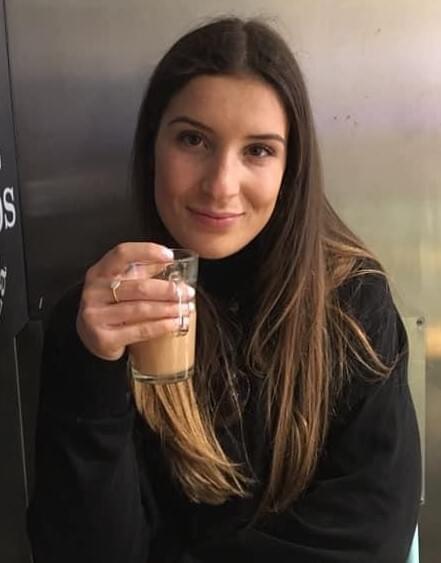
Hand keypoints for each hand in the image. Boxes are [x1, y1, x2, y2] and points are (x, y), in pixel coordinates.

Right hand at [76, 242, 194, 360]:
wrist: (90, 337)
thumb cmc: (111, 305)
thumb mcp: (120, 283)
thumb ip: (140, 271)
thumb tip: (167, 260)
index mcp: (99, 272)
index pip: (122, 253)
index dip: (147, 251)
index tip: (169, 256)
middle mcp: (94, 292)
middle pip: (138, 287)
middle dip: (168, 290)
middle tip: (187, 292)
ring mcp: (96, 316)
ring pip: (141, 309)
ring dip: (169, 309)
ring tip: (186, 308)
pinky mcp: (103, 338)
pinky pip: (139, 330)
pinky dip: (161, 326)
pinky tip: (175, 323)